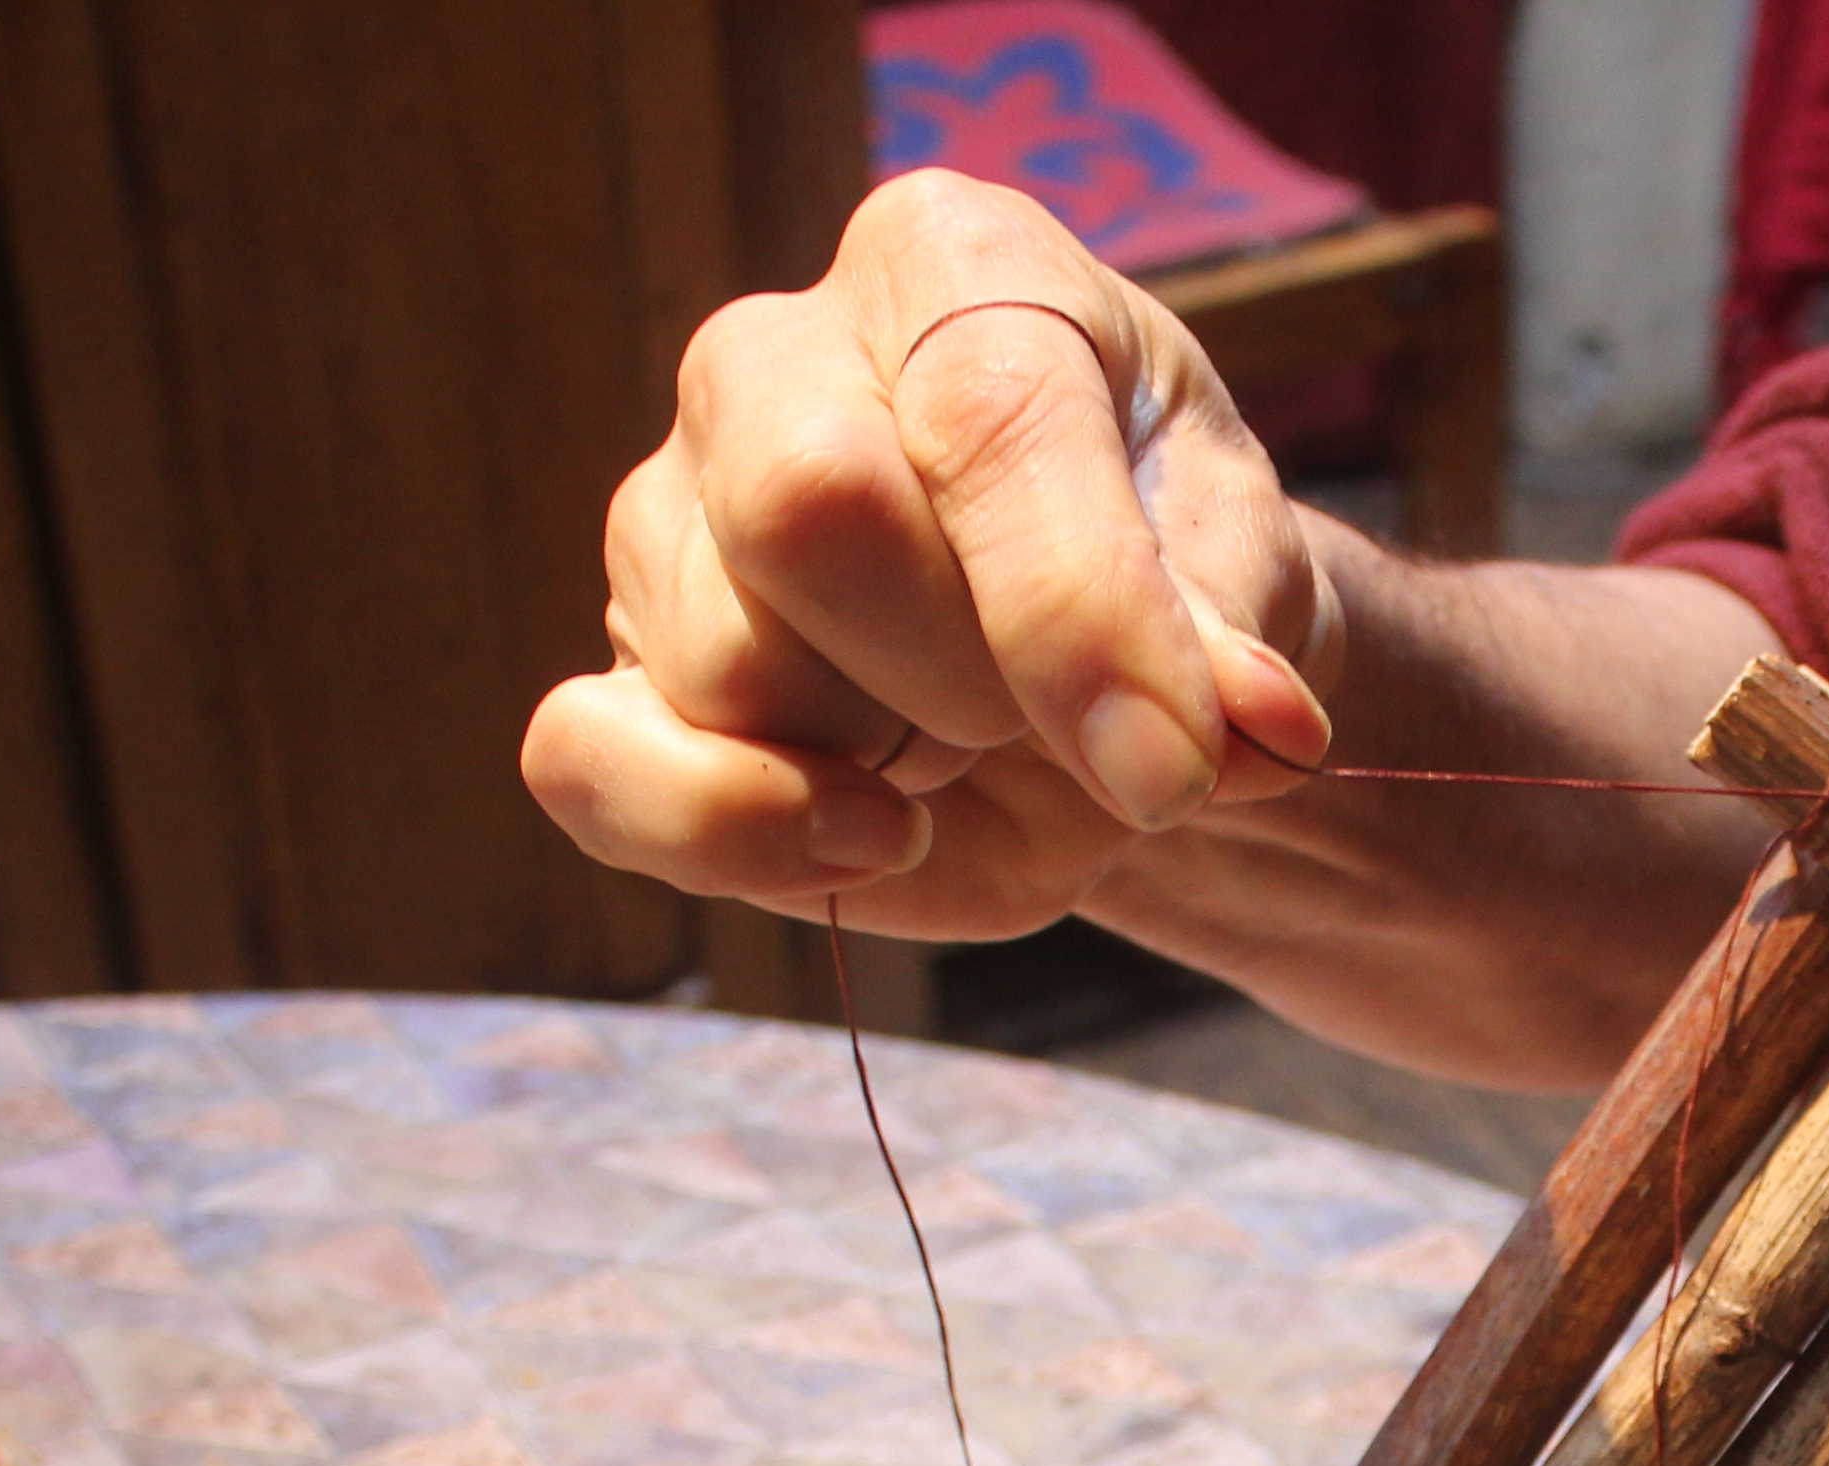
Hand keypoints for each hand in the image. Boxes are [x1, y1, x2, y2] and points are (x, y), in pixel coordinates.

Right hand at [521, 169, 1342, 938]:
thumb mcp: (1240, 585)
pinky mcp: (623, 665)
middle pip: (810, 511)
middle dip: (963, 677)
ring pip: (730, 665)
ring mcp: (669, 510)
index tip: (1171, 767)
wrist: (1106, 681)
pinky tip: (860, 837)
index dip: (1073, 613)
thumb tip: (1236, 733)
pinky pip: (587, 762)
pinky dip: (728, 836)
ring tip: (964, 743)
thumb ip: (1229, 648)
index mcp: (951, 266)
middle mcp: (774, 358)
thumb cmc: (1170, 583)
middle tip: (1046, 715)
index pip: (978, 417)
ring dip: (886, 766)